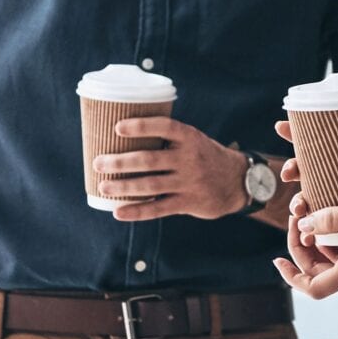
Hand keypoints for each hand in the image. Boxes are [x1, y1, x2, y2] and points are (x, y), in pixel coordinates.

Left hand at [97, 116, 253, 220]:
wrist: (238, 181)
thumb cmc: (205, 156)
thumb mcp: (193, 140)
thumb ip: (167, 138)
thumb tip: (122, 135)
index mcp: (189, 137)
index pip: (164, 127)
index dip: (141, 126)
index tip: (117, 128)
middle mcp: (189, 159)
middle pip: (149, 160)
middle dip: (120, 162)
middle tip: (98, 162)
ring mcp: (189, 182)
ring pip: (150, 185)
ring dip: (123, 187)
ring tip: (103, 186)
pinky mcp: (188, 203)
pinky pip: (158, 208)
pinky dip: (137, 211)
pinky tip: (119, 212)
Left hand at [275, 175, 337, 298]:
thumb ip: (333, 219)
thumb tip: (305, 226)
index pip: (314, 287)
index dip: (291, 277)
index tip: (278, 260)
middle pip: (320, 273)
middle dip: (302, 247)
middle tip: (299, 215)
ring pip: (334, 263)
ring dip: (319, 241)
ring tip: (312, 209)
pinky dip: (337, 240)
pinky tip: (336, 216)